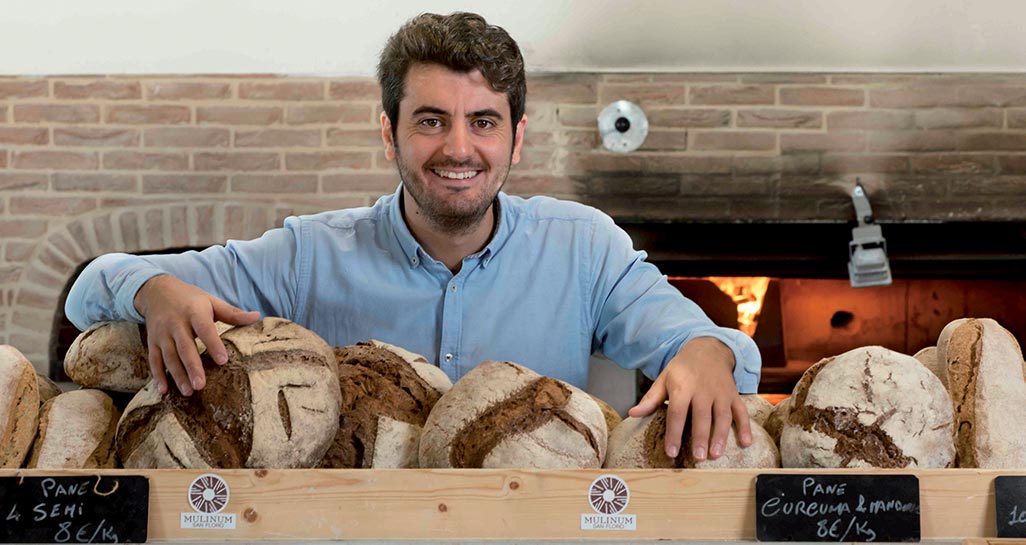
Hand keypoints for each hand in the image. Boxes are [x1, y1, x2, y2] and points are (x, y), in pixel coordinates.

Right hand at [134, 275, 259, 395]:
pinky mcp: (151, 341)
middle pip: (185, 347)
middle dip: (192, 367)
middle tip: (201, 385)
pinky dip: (158, 375)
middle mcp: (176, 323)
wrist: (158, 290)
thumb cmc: (190, 299)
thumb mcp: (211, 301)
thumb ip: (232, 313)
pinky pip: (153, 360)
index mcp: (194, 312)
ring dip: (177, 375)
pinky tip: (164, 390)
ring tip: (188, 392)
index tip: (223, 360)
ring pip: (169, 357)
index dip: (213, 344)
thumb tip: (257, 316)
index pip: (205, 329)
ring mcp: (162, 334)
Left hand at [628, 337, 751, 460]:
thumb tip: (632, 413)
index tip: (671, 453)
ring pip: (723, 416)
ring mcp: (721, 393)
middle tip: (699, 458)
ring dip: (721, 435)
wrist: (707, 349)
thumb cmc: (682, 369)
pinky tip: (746, 443)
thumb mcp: (664, 379)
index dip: (674, 433)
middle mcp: (703, 390)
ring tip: (716, 454)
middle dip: (700, 438)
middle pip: (702, 416)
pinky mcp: (734, 395)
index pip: (677, 413)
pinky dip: (745, 427)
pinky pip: (742, 411)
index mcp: (683, 388)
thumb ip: (650, 399)